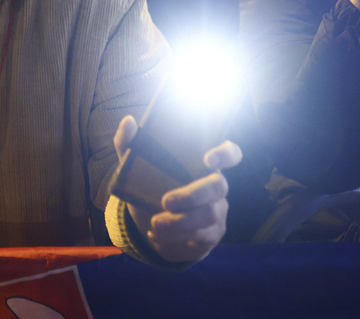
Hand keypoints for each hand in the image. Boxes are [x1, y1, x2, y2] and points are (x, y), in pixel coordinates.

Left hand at [114, 116, 239, 263]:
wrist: (154, 227)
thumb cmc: (152, 188)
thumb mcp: (137, 167)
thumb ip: (130, 144)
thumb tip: (128, 121)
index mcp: (202, 164)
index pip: (230, 153)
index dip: (225, 154)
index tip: (207, 158)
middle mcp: (215, 184)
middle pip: (219, 186)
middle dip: (192, 195)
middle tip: (165, 202)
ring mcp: (217, 210)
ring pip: (209, 215)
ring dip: (181, 222)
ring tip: (155, 223)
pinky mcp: (212, 234)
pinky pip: (201, 237)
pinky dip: (175, 237)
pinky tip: (155, 235)